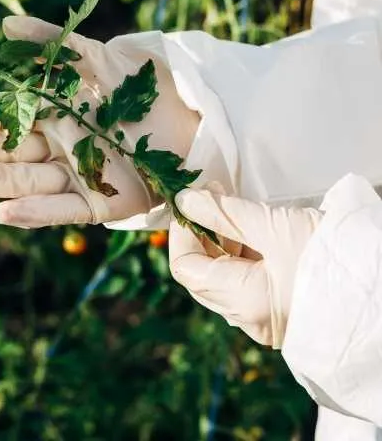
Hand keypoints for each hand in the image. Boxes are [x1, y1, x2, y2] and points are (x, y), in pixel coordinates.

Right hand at [0, 15, 199, 227]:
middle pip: (2, 149)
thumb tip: (5, 25)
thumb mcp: (96, 58)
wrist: (189, 113)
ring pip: (22, 179)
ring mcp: (76, 176)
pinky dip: (31, 211)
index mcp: (51, 113)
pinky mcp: (101, 204)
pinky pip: (60, 210)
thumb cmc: (140, 85)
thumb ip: (53, 44)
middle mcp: (57, 146)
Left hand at [169, 189, 321, 347]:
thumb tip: (185, 200)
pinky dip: (242, 254)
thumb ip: (225, 214)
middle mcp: (249, 318)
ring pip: (224, 277)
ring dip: (222, 241)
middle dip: (202, 233)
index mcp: (243, 302)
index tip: (190, 202)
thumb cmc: (333, 256)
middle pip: (202, 274)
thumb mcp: (274, 227)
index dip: (181, 233)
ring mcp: (265, 318)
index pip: (186, 268)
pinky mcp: (281, 311)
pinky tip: (251, 228)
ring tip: (233, 206)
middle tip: (213, 197)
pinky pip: (246, 282)